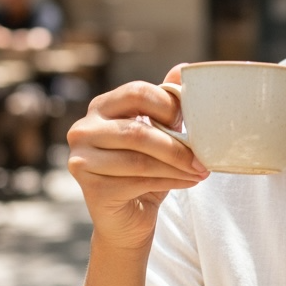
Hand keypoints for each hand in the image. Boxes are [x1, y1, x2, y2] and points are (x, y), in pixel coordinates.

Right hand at [67, 64, 207, 250]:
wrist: (127, 218)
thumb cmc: (144, 170)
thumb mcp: (158, 133)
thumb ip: (166, 102)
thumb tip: (185, 67)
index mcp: (101, 107)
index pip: (137, 92)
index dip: (168, 106)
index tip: (189, 123)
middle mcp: (83, 129)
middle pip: (138, 131)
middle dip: (177, 146)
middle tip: (204, 158)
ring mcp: (81, 159)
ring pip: (140, 159)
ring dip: (177, 166)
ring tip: (201, 172)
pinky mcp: (90, 188)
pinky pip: (139, 181)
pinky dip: (171, 182)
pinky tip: (188, 182)